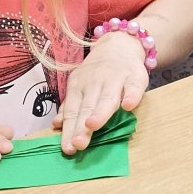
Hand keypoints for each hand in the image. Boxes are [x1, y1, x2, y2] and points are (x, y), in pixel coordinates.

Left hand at [54, 32, 147, 154]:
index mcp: (79, 86)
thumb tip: (57, 124)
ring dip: (100, 112)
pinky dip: (131, 96)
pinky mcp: (135, 77)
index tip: (67, 148)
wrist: (119, 45)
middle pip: (87, 107)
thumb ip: (71, 106)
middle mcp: (95, 82)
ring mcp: (115, 78)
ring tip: (92, 126)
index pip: (73, 111)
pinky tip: (128, 106)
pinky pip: (133, 87)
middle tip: (77, 144)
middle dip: (81, 127)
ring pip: (107, 98)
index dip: (69, 129)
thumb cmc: (98, 73)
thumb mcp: (79, 85)